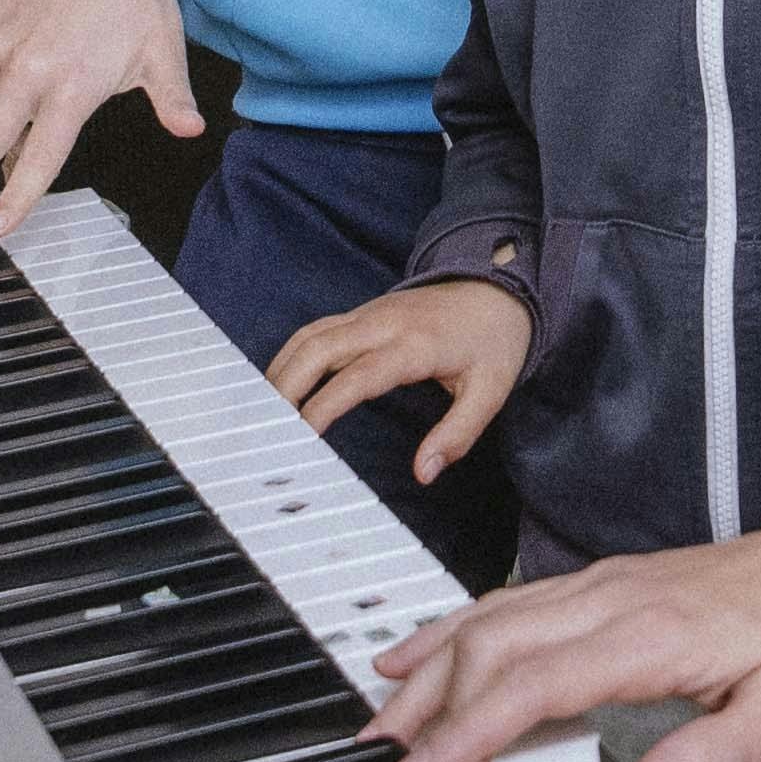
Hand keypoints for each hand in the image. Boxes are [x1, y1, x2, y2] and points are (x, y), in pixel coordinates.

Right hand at [0, 0, 192, 235]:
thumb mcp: (163, 54)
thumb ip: (172, 100)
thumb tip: (191, 129)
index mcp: (71, 85)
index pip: (39, 158)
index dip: (16, 198)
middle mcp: (29, 68)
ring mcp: (2, 44)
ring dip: (8, 114)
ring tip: (54, 76)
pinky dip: (5, 76)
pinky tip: (37, 53)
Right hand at [269, 280, 528, 479]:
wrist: (499, 289)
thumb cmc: (493, 343)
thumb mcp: (490, 393)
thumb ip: (457, 435)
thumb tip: (425, 472)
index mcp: (413, 346)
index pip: (357, 376)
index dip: (324, 405)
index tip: (300, 435)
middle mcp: (383, 325)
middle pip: (318, 347)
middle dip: (285, 385)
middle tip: (264, 428)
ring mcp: (369, 315)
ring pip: (310, 335)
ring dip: (282, 369)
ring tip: (261, 412)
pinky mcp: (363, 314)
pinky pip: (316, 330)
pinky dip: (292, 355)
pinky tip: (280, 383)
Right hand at [364, 505, 760, 761]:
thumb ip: (715, 757)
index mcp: (653, 633)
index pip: (534, 685)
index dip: (468, 734)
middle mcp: (614, 599)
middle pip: (492, 645)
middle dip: (429, 707)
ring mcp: (605, 585)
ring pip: (491, 617)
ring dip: (431, 668)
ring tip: (381, 721)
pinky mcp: (607, 583)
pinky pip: (511, 602)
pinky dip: (455, 629)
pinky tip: (422, 651)